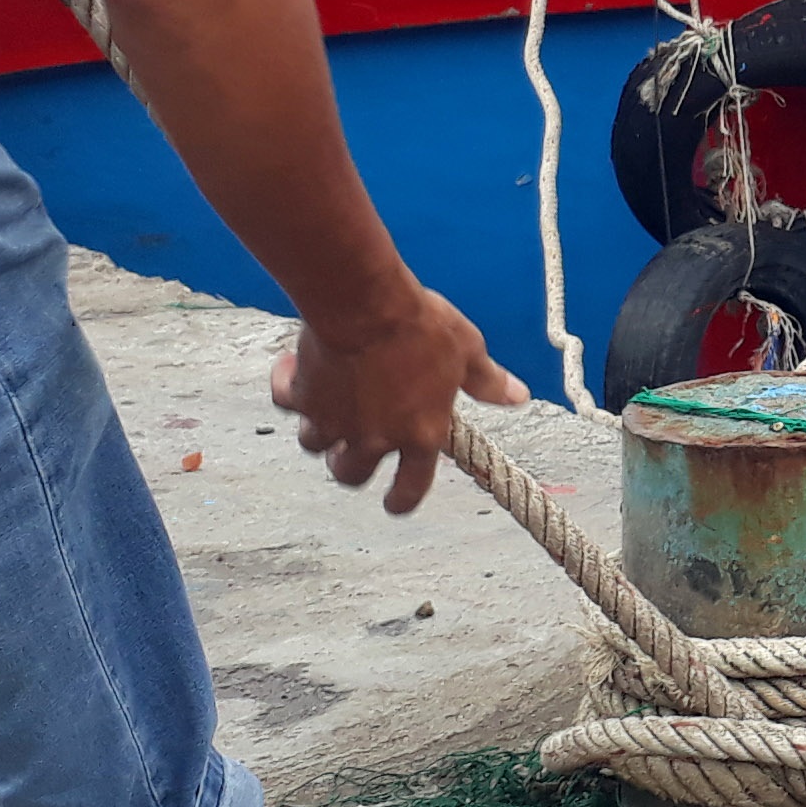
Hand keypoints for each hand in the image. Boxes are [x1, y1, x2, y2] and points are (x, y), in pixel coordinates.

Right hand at [272, 292, 527, 513]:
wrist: (368, 304)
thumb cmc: (422, 325)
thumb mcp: (466, 350)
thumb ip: (487, 381)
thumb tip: (518, 396)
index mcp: (419, 435)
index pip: (411, 490)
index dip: (400, 501)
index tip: (392, 502)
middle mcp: (374, 439)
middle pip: (351, 474)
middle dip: (349, 464)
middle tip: (351, 441)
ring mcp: (335, 422)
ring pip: (316, 444)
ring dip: (319, 426)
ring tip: (328, 396)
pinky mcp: (303, 398)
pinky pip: (288, 402)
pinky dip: (287, 386)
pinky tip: (294, 366)